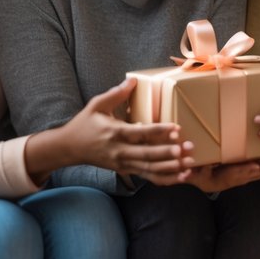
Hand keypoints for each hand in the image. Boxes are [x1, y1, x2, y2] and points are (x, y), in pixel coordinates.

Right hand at [58, 78, 193, 184]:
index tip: (176, 129)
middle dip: (169, 153)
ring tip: (189, 165)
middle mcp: (119, 151)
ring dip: (171, 168)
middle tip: (187, 149)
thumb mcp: (96, 105)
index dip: (159, 131)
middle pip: (147, 155)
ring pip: (149, 169)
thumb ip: (116, 93)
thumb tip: (133, 80)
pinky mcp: (125, 170)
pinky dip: (165, 178)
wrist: (70, 148)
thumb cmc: (84, 124)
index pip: (140, 133)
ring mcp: (123, 163)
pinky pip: (148, 177)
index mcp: (114, 133)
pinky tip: (181, 178)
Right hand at [185, 158, 259, 192]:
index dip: (247, 170)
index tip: (256, 167)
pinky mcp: (250, 174)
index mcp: (227, 176)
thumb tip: (191, 170)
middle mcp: (239, 177)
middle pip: (255, 173)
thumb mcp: (195, 174)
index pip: (237, 173)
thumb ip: (195, 172)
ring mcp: (245, 176)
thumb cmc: (201, 176)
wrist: (207, 183)